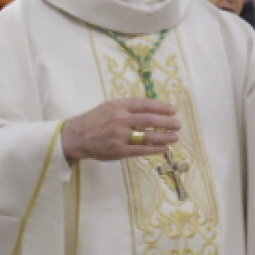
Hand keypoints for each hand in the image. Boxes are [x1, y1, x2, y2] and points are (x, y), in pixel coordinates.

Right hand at [61, 98, 181, 163]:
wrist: (77, 136)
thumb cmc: (95, 120)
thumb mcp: (109, 106)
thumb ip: (128, 107)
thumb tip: (151, 108)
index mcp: (119, 106)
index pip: (145, 104)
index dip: (161, 107)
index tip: (173, 110)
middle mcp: (121, 119)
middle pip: (150, 120)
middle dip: (167, 123)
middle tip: (177, 124)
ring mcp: (120, 136)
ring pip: (148, 136)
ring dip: (164, 137)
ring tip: (175, 137)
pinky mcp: (119, 150)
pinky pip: (141, 150)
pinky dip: (154, 149)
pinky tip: (163, 148)